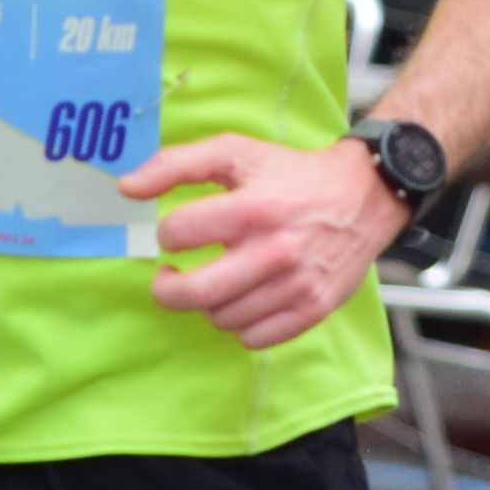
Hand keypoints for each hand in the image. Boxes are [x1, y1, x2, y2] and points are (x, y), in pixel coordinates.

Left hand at [118, 134, 411, 350]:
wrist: (362, 196)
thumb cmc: (291, 173)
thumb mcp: (234, 151)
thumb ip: (176, 164)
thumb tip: (126, 188)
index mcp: (252, 208)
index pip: (179, 233)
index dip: (167, 233)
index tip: (177, 232)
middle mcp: (274, 251)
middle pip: (195, 294)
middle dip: (167, 289)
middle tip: (167, 276)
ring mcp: (295, 286)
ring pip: (222, 318)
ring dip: (207, 303)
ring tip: (214, 279)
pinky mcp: (312, 309)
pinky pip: (254, 338)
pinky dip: (239, 324)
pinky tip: (241, 298)